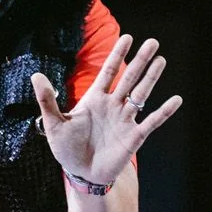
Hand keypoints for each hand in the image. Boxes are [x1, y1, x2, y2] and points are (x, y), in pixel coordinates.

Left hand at [30, 34, 182, 186]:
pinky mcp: (134, 137)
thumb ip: (47, 100)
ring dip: (151, 78)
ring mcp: (125, 120)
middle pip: (129, 78)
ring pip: (141, 94)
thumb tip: (35, 75)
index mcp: (95, 99)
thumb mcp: (54, 124)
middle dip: (140, 60)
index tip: (127, 37)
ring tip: (161, 60)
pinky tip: (176, 100)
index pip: (109, 72)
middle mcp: (113, 105)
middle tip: (152, 42)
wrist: (82, 174)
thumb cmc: (67, 149)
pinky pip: (151, 121)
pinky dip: (164, 111)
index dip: (118, 55)